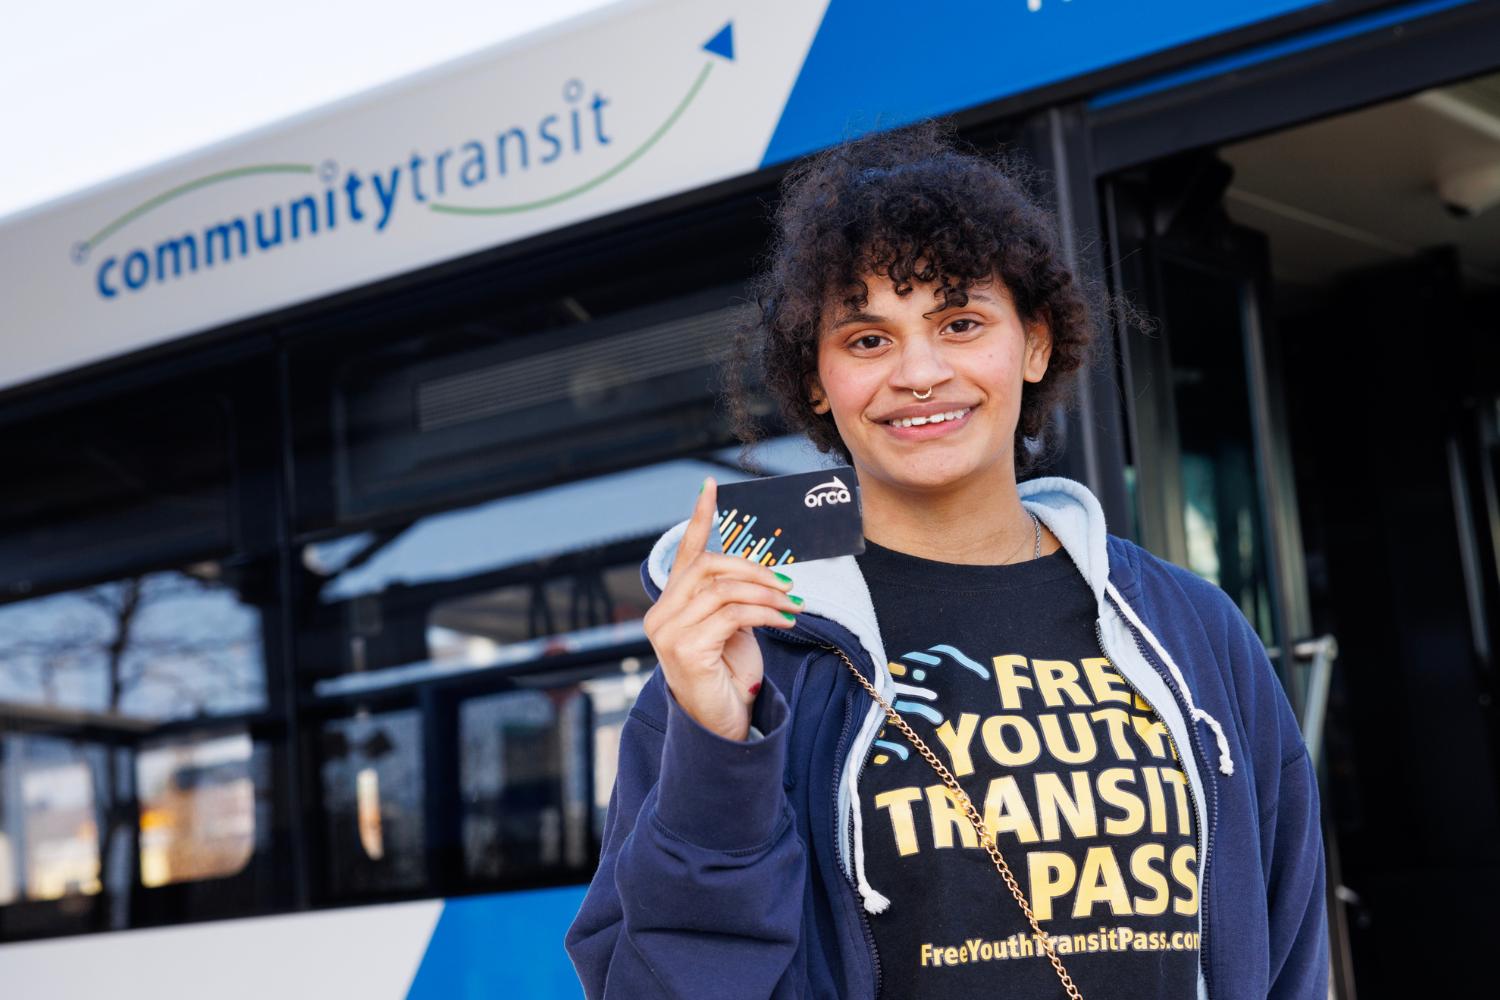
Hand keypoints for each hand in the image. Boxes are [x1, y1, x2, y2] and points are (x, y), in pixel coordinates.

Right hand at [641, 477, 801, 740]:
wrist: (722, 726)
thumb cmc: (728, 676)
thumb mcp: (732, 628)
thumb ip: (733, 598)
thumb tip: (764, 571)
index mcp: (672, 604)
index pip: (685, 552)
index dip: (698, 517)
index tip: (711, 485)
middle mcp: (661, 614)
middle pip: (708, 566)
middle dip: (752, 567)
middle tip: (786, 579)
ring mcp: (668, 633)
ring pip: (723, 589)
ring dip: (765, 592)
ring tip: (792, 603)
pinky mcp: (685, 650)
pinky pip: (732, 615)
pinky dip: (766, 612)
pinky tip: (786, 619)